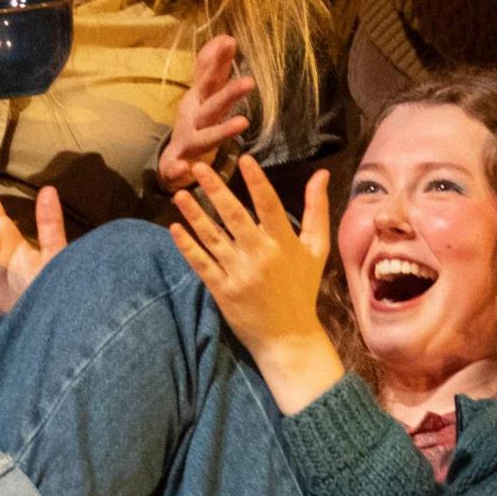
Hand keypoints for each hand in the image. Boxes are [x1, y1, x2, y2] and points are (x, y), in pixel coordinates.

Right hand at [155, 32, 257, 189]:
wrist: (170, 160)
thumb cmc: (193, 123)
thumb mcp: (202, 95)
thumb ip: (211, 69)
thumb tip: (225, 37)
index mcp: (199, 102)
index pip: (212, 80)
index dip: (220, 62)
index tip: (231, 42)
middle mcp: (193, 120)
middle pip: (213, 106)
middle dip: (229, 94)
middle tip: (250, 82)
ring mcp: (186, 143)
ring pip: (204, 138)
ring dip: (221, 131)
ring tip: (242, 124)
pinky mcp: (176, 167)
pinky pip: (177, 169)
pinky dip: (180, 170)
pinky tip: (186, 169)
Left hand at [169, 157, 341, 405]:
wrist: (288, 336)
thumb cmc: (303, 288)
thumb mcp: (316, 249)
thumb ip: (316, 210)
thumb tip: (321, 173)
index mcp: (284, 244)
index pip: (270, 206)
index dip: (257, 182)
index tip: (244, 159)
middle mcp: (261, 256)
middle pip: (235, 217)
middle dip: (216, 190)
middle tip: (198, 167)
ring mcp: (239, 274)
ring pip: (212, 238)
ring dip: (194, 215)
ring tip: (180, 194)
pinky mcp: (222, 290)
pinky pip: (201, 264)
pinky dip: (187, 246)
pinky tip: (174, 228)